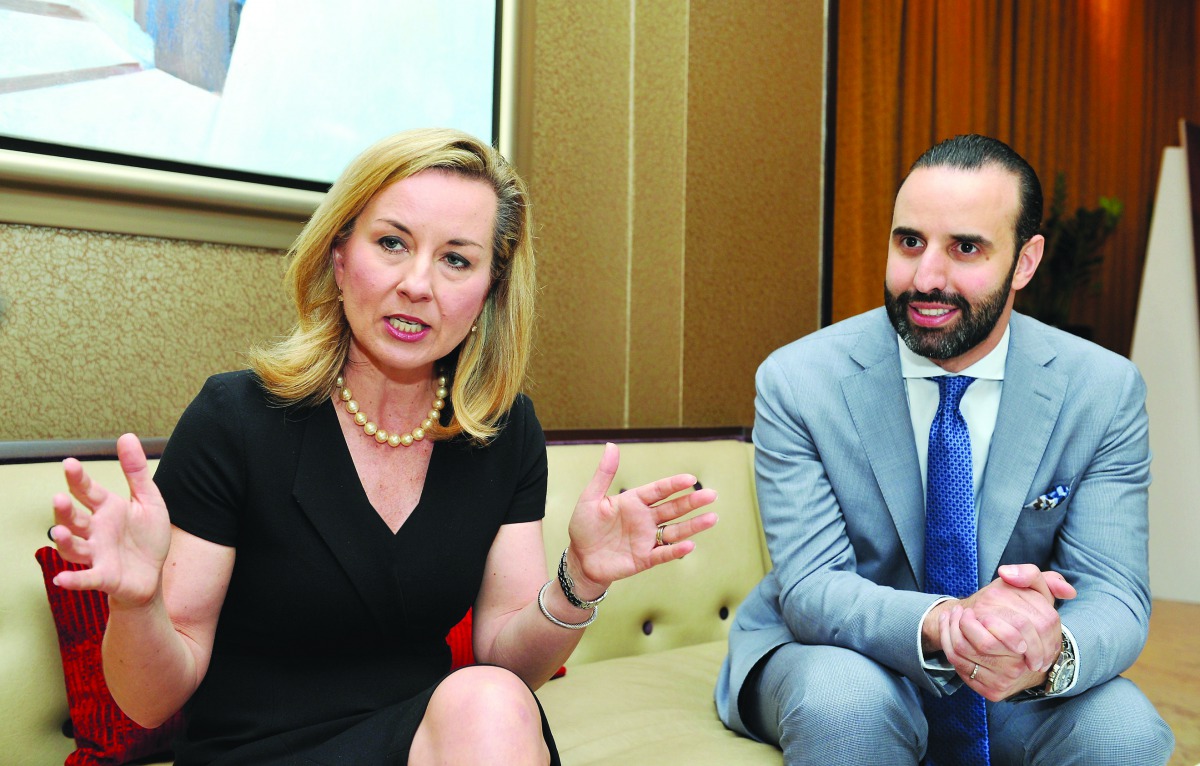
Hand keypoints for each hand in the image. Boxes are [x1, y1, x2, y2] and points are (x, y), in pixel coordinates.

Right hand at [48, 433, 171, 608]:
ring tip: (60, 532)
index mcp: (107, 509)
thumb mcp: (148, 500)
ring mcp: (98, 554)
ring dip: (65, 541)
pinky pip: (86, 579)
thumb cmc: (147, 537)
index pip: (88, 491)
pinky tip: (61, 579)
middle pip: (75, 519)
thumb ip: (136, 471)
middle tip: (59, 498)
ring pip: (74, 547)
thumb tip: (126, 436)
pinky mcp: (104, 577)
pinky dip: (73, 579)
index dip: (78, 478)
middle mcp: (97, 531)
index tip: (69, 463)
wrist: (153, 574)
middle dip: (65, 510)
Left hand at [564, 443, 717, 594]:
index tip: (690, 478)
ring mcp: (647, 539)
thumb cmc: (584, 527)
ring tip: (712, 518)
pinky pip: (663, 553)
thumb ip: (604, 474)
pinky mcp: (645, 558)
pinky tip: (690, 544)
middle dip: (692, 501)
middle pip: (673, 508)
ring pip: (675, 530)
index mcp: (634, 501)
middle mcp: (645, 519)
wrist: (580, 559)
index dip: (674, 485)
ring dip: (693, 525)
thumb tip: (611, 445)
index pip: (659, 490)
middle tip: (712, 494)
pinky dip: (676, 550)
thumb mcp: (591, 498)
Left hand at [936, 565, 1075, 699]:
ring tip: (951, 617)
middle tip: (957, 611)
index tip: (968, 609)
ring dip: (951, 632)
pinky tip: (949, 632)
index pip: (1004, 632)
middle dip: (961, 624)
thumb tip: (1006, 572)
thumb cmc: (1028, 617)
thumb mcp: (1036, 592)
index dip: (980, 620)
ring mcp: (1010, 680)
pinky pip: (962, 669)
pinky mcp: (994, 692)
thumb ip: (1030, 575)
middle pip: (982, 644)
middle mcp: (1026, 665)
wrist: (1025, 655)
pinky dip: (949, 647)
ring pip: (966, 654)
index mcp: (1037, 643)